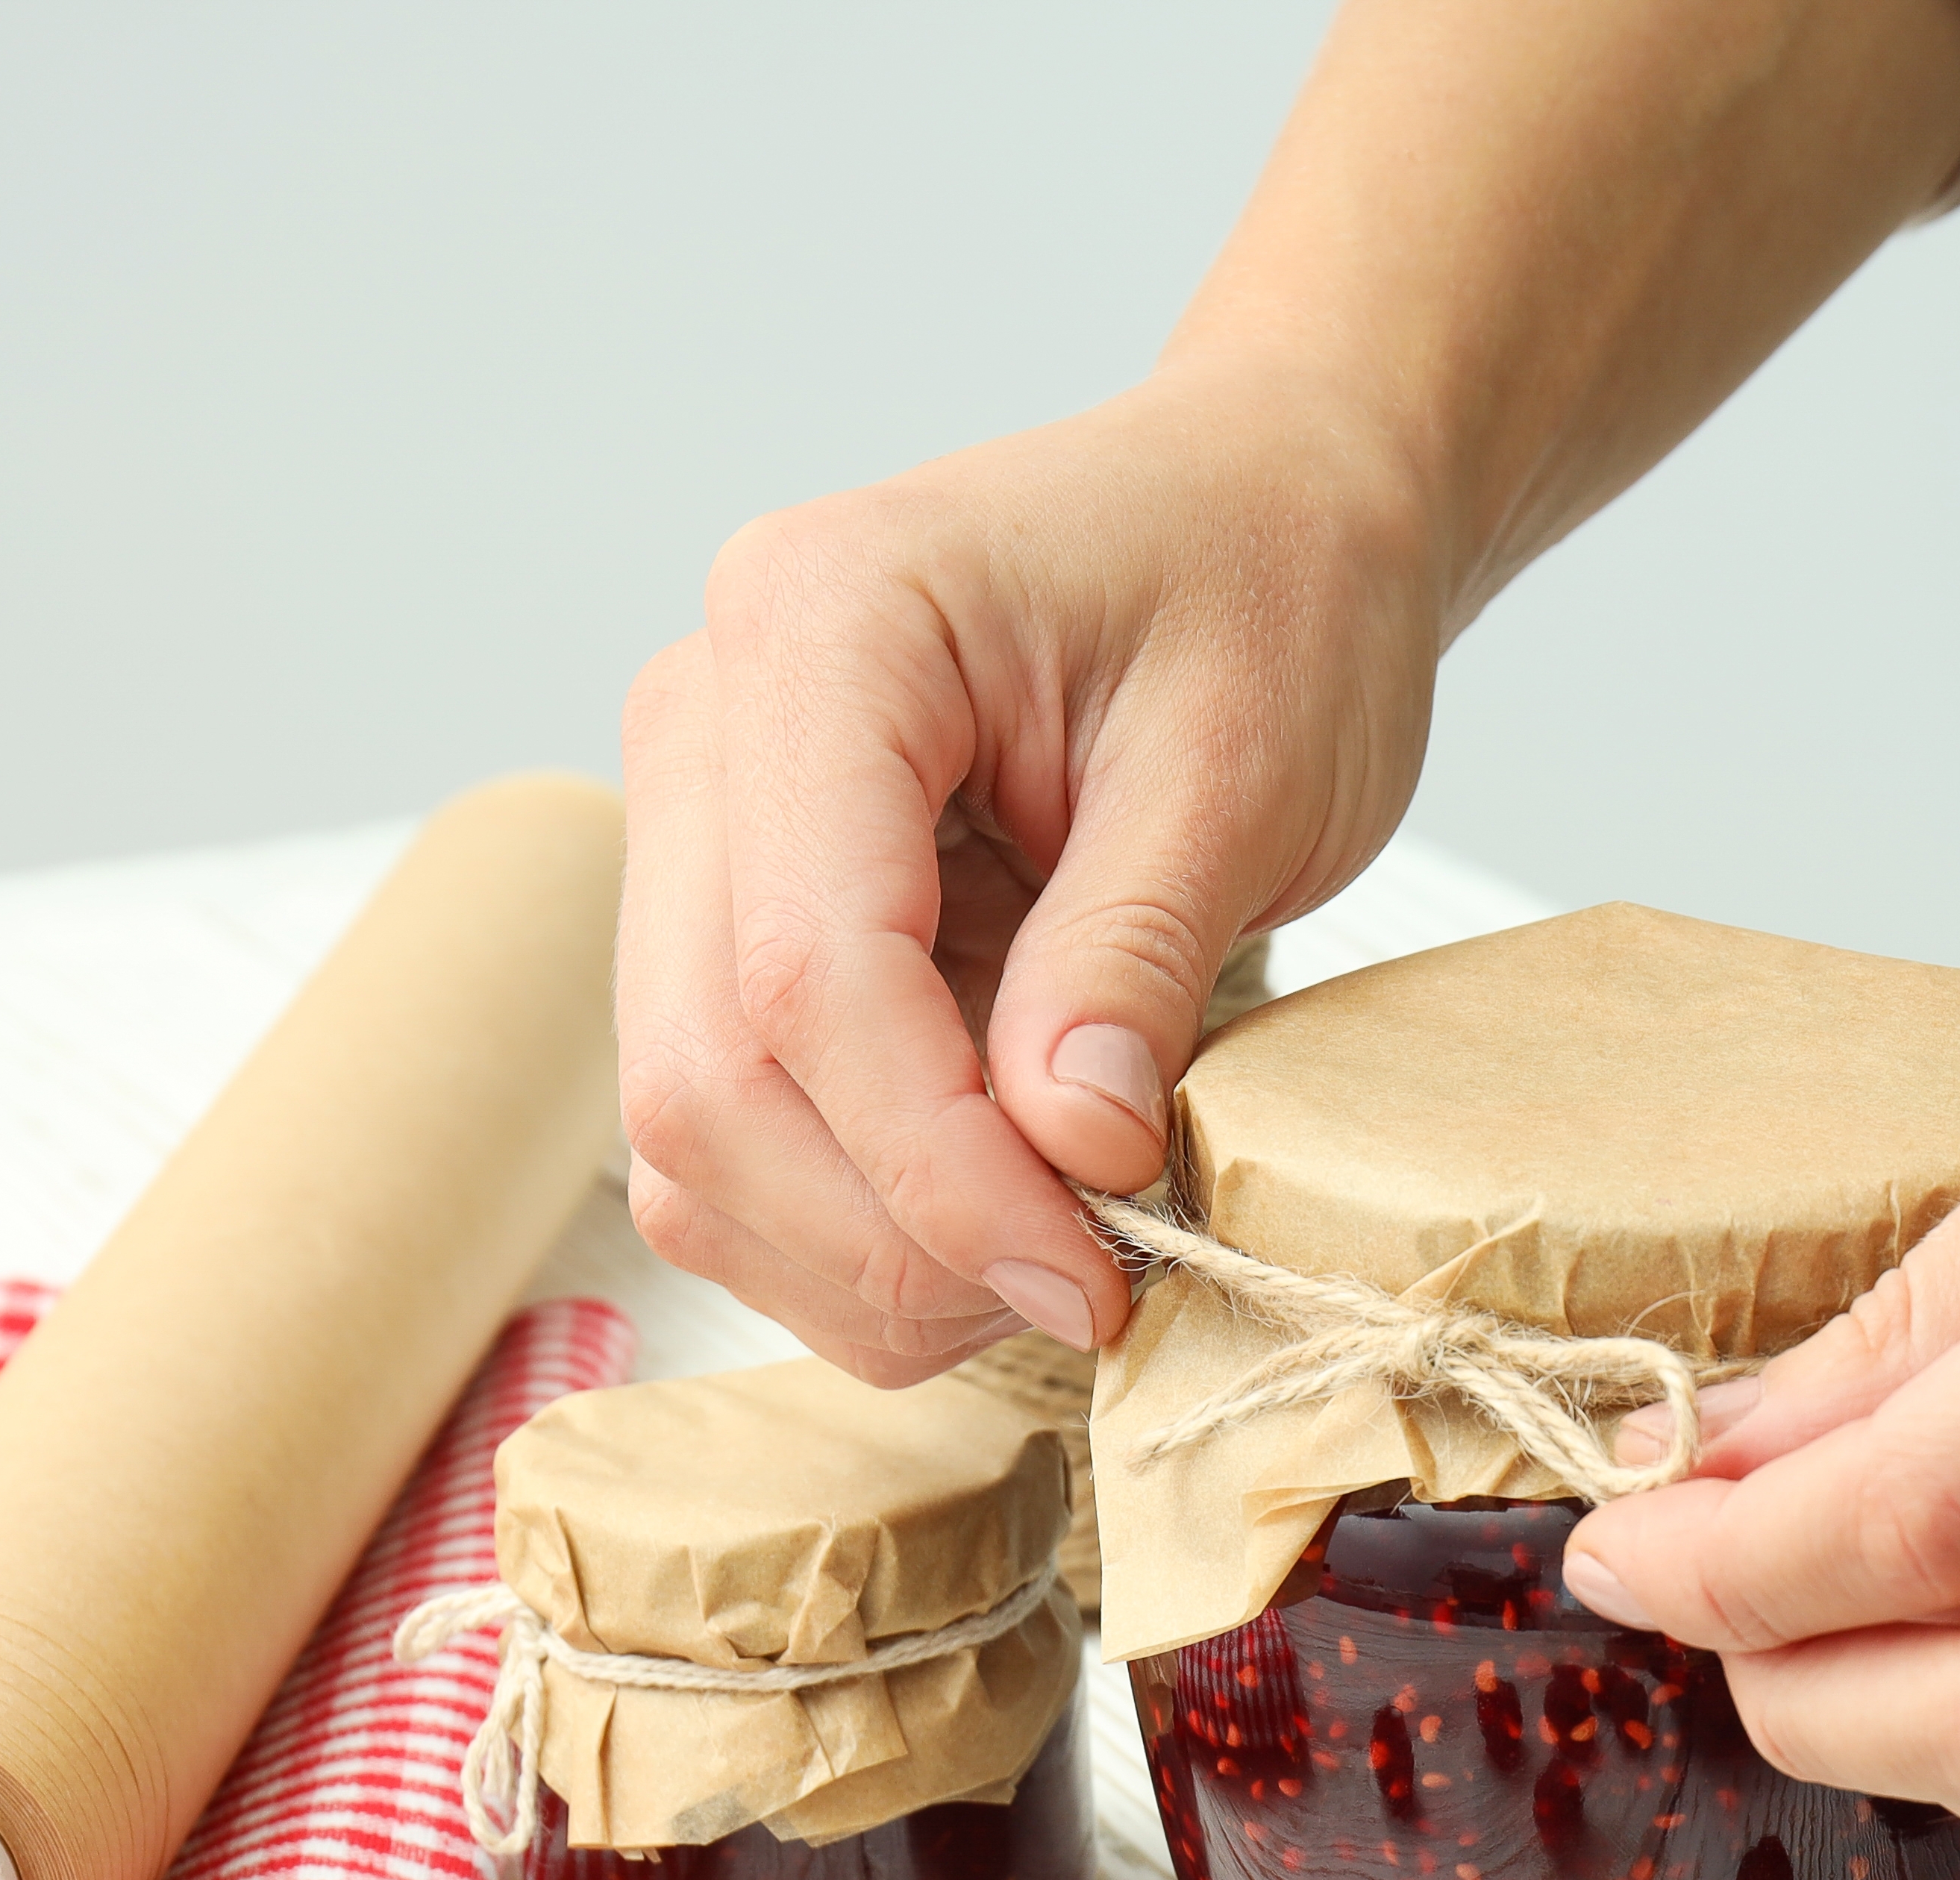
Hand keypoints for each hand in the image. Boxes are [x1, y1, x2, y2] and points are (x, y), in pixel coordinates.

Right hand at [617, 364, 1446, 1376]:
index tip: (1093, 1269)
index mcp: (819, 626)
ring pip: (690, 1140)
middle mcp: (706, 724)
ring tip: (1060, 1257)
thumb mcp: (1250, 767)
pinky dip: (856, 1233)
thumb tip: (1066, 1160)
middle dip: (897, 1236)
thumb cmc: (1268, 591)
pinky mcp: (732, 927)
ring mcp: (696, 833)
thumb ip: (1136, 959)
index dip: (940, 1167)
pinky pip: (732, 1145)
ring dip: (866, 1259)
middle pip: (710, 1075)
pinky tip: (1004, 1219)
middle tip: (1091, 1288)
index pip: (810, 973)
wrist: (1263, 512)